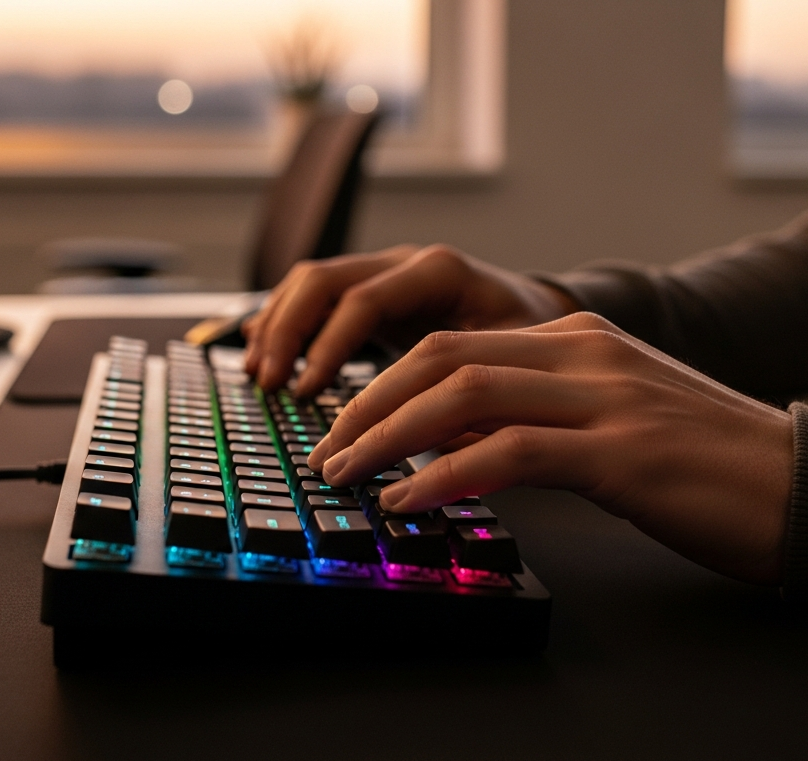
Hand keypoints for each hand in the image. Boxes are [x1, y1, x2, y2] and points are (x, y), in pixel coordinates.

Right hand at [242, 244, 576, 395]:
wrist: (546, 310)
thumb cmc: (537, 337)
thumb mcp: (518, 365)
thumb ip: (473, 397)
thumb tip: (430, 452)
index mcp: (440, 272)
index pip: (364, 301)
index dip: (330, 347)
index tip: (309, 393)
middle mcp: (407, 263)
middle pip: (326, 281)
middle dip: (290, 333)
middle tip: (272, 384)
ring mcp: (387, 271)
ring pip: (313, 281)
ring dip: (280, 325)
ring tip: (261, 373)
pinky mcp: (375, 290)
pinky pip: (317, 293)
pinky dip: (287, 320)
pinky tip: (267, 353)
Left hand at [308, 312, 794, 584]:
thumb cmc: (715, 468)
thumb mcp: (620, 422)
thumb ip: (544, 420)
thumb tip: (456, 449)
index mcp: (583, 341)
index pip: (456, 344)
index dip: (385, 383)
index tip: (346, 424)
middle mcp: (587, 354)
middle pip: (443, 358)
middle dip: (367, 403)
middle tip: (327, 450)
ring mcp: (606, 398)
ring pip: (462, 396)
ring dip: (386, 436)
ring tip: (347, 475)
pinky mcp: (622, 452)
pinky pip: (507, 453)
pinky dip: (442, 476)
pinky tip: (408, 501)